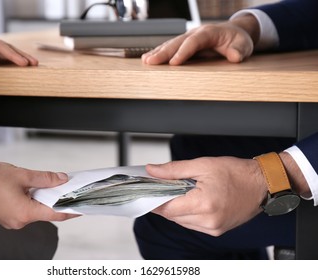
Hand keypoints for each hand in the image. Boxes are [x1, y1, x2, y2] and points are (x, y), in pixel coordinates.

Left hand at [0, 28, 37, 65]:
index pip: (2, 47)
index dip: (14, 55)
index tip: (24, 63)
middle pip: (8, 48)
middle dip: (22, 55)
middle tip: (35, 63)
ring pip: (7, 52)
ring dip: (20, 57)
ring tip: (32, 63)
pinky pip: (2, 56)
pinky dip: (12, 60)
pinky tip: (20, 64)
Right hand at [0, 163, 77, 228]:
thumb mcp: (24, 175)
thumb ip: (46, 178)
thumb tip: (62, 179)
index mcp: (25, 213)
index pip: (55, 214)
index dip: (70, 210)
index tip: (81, 208)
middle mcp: (19, 221)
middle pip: (46, 213)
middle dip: (56, 201)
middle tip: (67, 191)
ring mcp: (12, 221)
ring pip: (36, 212)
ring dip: (44, 201)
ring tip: (50, 188)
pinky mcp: (8, 218)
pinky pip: (26, 212)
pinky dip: (33, 203)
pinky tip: (35, 193)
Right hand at [142, 15, 258, 64]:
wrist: (233, 33)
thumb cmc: (237, 40)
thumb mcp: (244, 45)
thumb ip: (240, 50)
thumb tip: (235, 56)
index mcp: (209, 32)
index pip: (194, 42)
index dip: (183, 52)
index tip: (174, 63)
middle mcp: (195, 33)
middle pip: (177, 42)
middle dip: (163, 52)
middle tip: (151, 62)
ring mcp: (188, 38)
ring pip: (171, 44)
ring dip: (157, 52)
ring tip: (146, 61)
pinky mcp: (184, 44)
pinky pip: (170, 48)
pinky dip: (159, 53)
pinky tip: (149, 59)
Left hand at [146, 157, 267, 235]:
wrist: (263, 184)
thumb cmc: (237, 173)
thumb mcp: (202, 165)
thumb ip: (173, 170)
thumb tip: (152, 171)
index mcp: (204, 204)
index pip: (167, 208)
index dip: (154, 200)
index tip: (147, 192)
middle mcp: (208, 221)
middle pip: (172, 216)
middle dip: (164, 202)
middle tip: (161, 188)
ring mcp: (213, 228)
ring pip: (181, 222)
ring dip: (175, 209)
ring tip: (178, 192)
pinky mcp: (217, 230)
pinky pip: (193, 224)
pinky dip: (187, 214)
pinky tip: (189, 201)